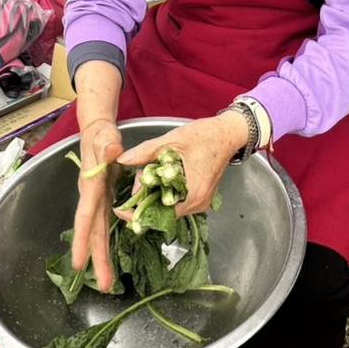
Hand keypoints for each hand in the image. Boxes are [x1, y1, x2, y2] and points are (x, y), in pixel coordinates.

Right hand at [71, 117, 122, 292]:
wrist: (96, 131)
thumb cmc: (100, 134)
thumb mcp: (104, 136)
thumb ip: (107, 144)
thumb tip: (113, 150)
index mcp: (92, 187)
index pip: (86, 216)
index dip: (82, 239)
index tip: (79, 263)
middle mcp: (92, 199)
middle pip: (93, 233)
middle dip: (96, 260)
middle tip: (103, 286)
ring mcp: (98, 202)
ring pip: (98, 234)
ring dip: (101, 257)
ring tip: (107, 282)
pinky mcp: (105, 202)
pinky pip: (105, 227)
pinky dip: (106, 245)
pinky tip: (109, 260)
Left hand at [117, 112, 249, 216]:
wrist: (228, 133)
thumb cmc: (205, 136)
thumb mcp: (172, 140)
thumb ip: (145, 151)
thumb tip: (123, 159)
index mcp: (192, 194)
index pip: (159, 214)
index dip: (137, 213)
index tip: (120, 210)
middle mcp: (198, 203)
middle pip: (162, 211)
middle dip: (144, 199)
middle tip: (136, 182)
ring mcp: (201, 202)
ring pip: (169, 207)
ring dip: (155, 195)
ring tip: (148, 177)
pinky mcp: (201, 197)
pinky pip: (178, 201)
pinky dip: (165, 193)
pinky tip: (160, 179)